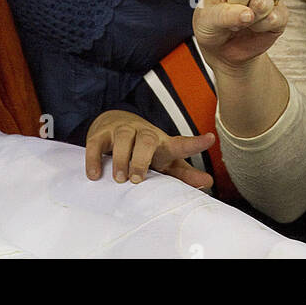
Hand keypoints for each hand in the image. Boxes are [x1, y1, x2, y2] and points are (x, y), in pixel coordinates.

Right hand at [85, 111, 214, 188]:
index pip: (181, 143)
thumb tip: (208, 182)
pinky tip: (95, 175)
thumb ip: (184, 173)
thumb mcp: (165, 161)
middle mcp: (143, 133)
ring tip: (119, 178)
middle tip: (137, 179)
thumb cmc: (145, 148)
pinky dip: (95, 159)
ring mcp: (122, 130)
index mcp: (162, 143)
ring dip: (121, 158)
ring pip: (123, 137)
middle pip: (147, 139)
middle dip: (142, 158)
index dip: (195, 143)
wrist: (114, 122)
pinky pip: (96, 143)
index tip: (210, 139)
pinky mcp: (102, 134)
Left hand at [193, 0, 287, 67]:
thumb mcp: (206, 22)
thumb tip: (248, 13)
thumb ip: (223, 14)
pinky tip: (256, 29)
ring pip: (262, 1)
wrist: (229, 53)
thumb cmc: (213, 29)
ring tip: (242, 24)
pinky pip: (274, 17)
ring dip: (249, 19)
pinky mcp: (280, 13)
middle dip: (236, 1)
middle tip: (232, 15)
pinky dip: (262, 28)